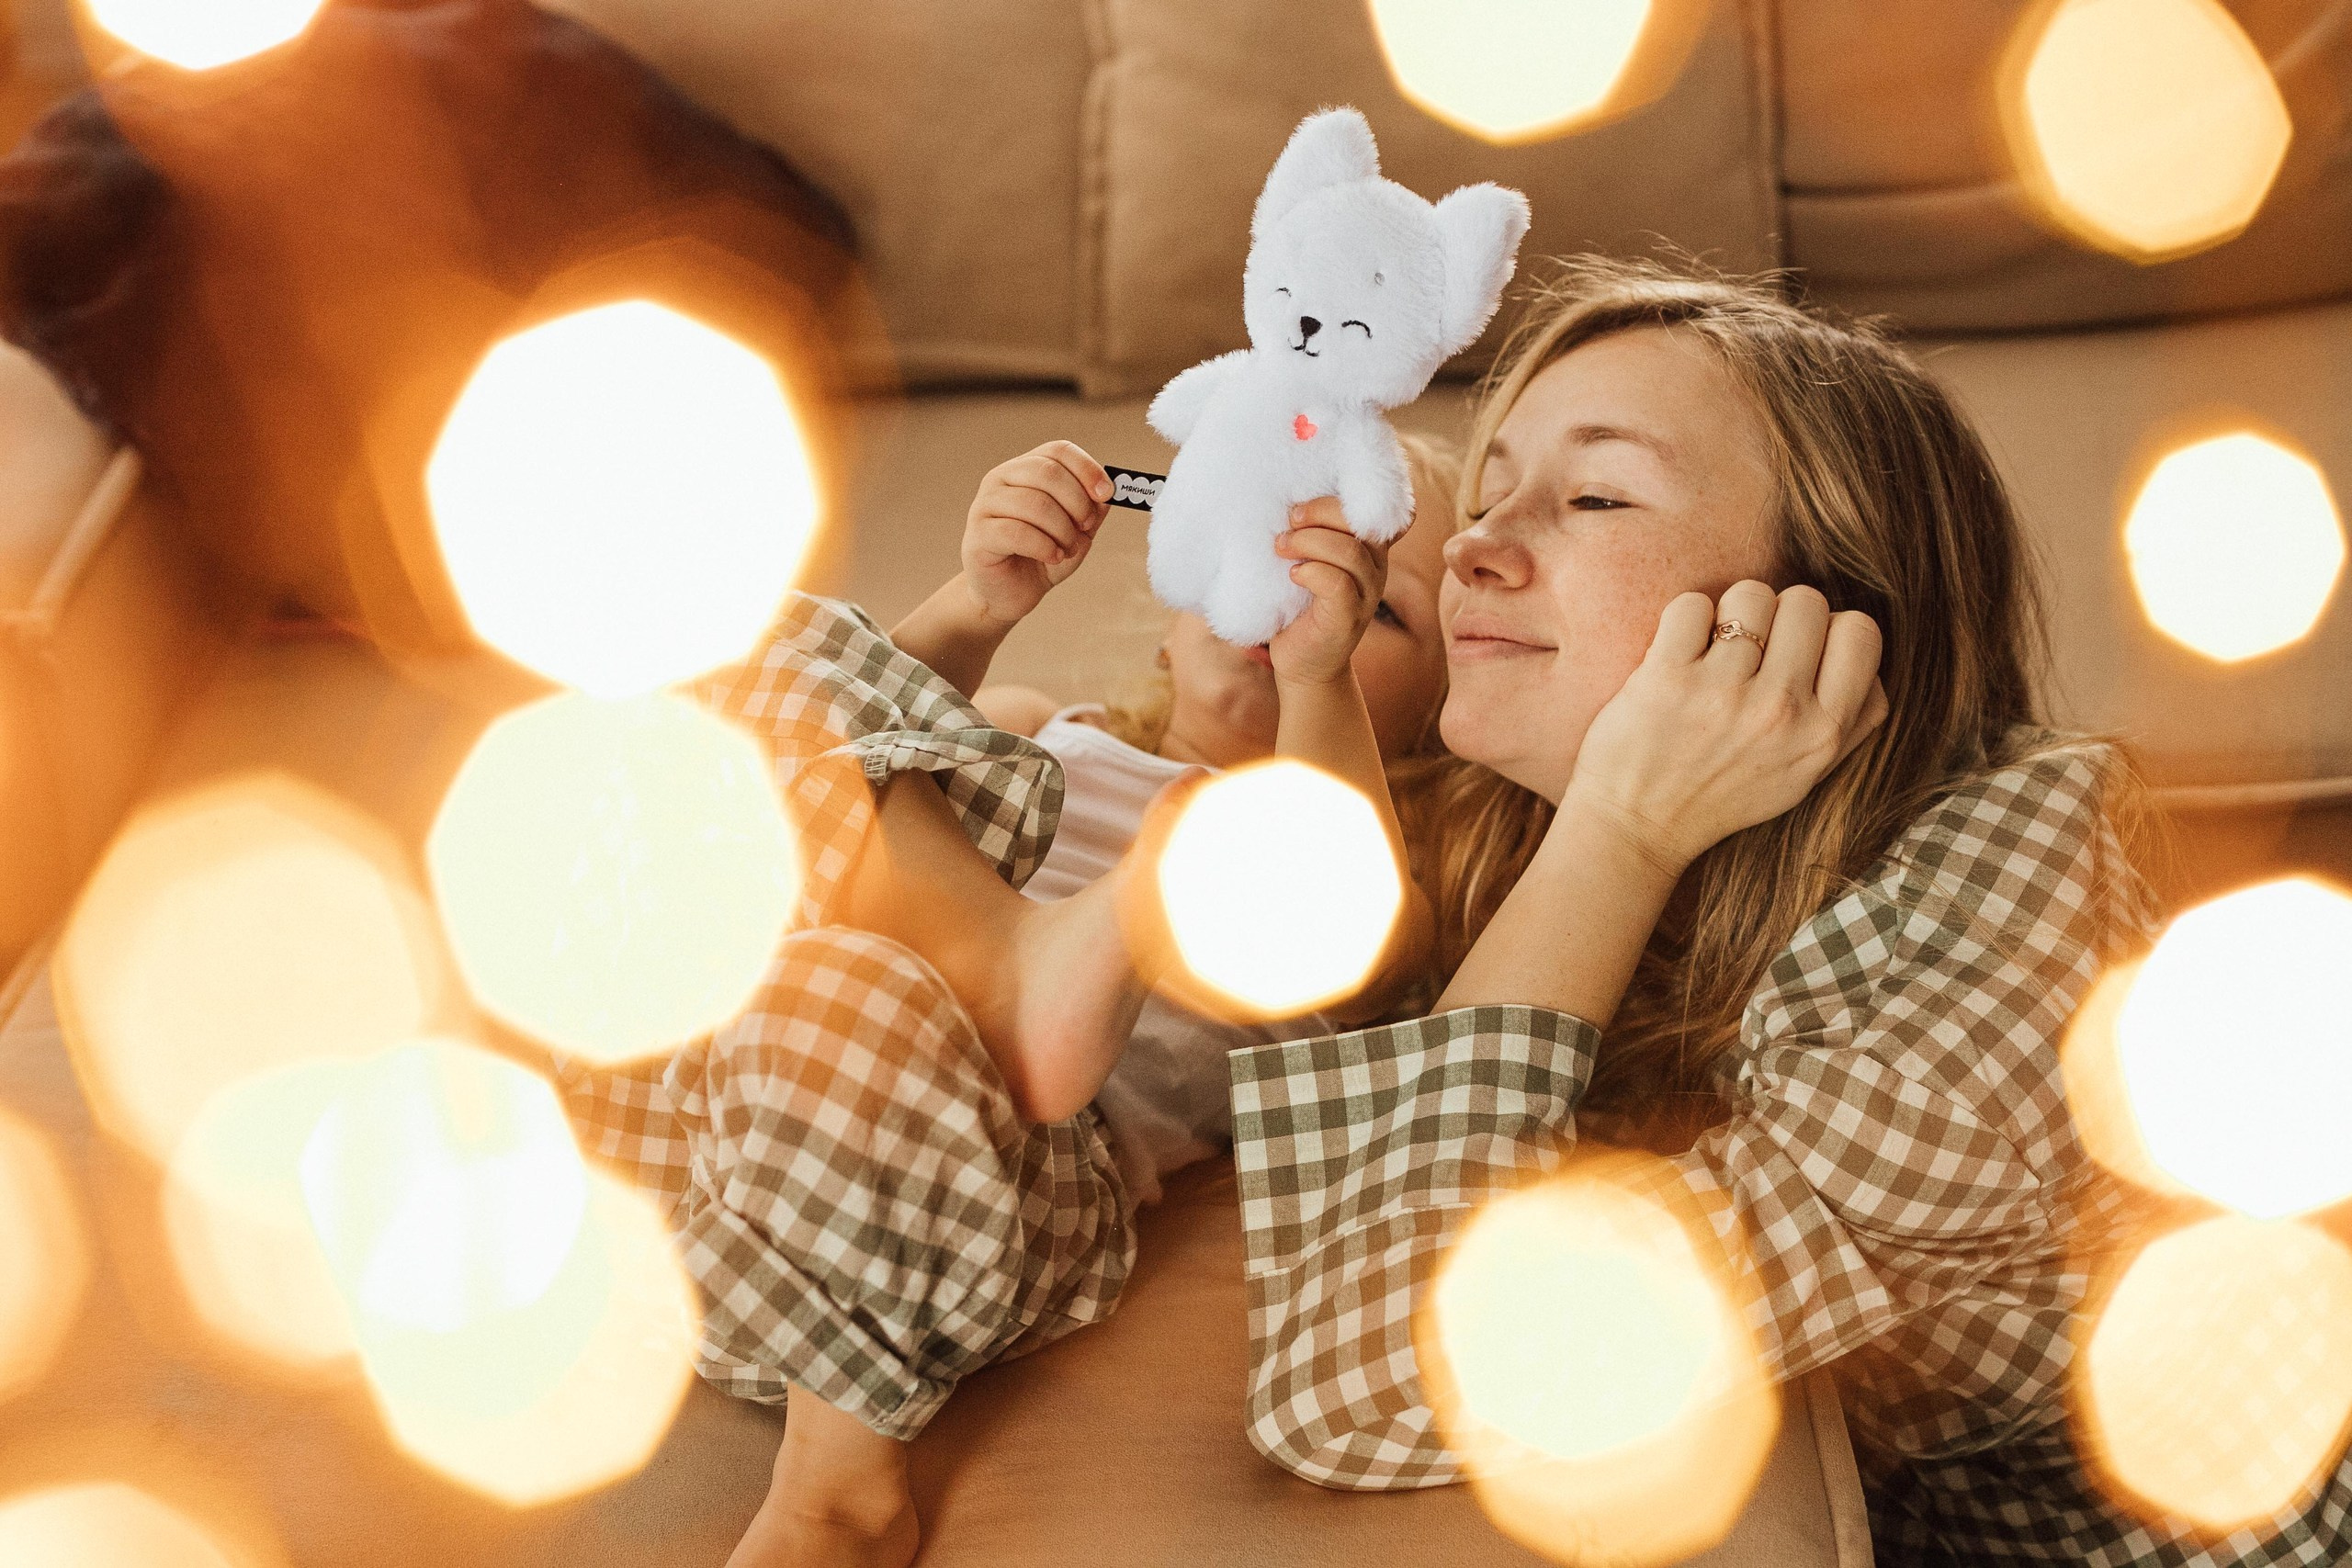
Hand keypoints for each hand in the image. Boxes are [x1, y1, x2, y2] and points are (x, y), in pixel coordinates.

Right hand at [961, 441, 1112, 628]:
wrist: (1009, 594)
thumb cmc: (1040, 557)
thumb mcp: (1076, 532)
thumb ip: (1092, 510)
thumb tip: (1106, 494)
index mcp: (1025, 469)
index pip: (1058, 450)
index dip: (1087, 469)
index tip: (1106, 494)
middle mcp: (1001, 478)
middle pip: (1048, 472)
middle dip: (1077, 503)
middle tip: (1085, 528)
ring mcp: (985, 504)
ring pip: (1035, 503)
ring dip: (1062, 530)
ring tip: (1066, 549)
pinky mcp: (978, 534)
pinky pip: (1016, 531)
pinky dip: (1044, 546)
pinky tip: (1052, 557)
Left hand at [1267, 497, 1386, 687]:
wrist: (1303, 664)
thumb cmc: (1299, 606)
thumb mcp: (1308, 561)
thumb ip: (1312, 534)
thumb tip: (1282, 499)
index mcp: (1369, 548)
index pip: (1379, 509)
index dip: (1346, 497)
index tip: (1305, 504)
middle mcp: (1376, 568)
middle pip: (1361, 522)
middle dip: (1319, 512)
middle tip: (1289, 521)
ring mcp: (1367, 594)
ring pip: (1349, 551)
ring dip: (1308, 541)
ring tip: (1281, 548)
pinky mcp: (1349, 617)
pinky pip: (1337, 583)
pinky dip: (1311, 572)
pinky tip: (1293, 576)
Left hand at [1562, 581, 1888, 873]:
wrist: (1637, 829)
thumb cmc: (1722, 796)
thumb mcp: (1805, 777)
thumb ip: (1852, 723)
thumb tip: (1871, 662)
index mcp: (1823, 735)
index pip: (1861, 632)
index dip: (1830, 628)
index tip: (1800, 651)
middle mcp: (1779, 713)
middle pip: (1807, 601)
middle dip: (1779, 616)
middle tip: (1752, 653)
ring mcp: (1723, 693)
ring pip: (1751, 595)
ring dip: (1730, 615)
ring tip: (1713, 655)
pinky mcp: (1666, 677)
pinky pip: (1692, 604)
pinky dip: (1685, 620)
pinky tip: (1678, 654)